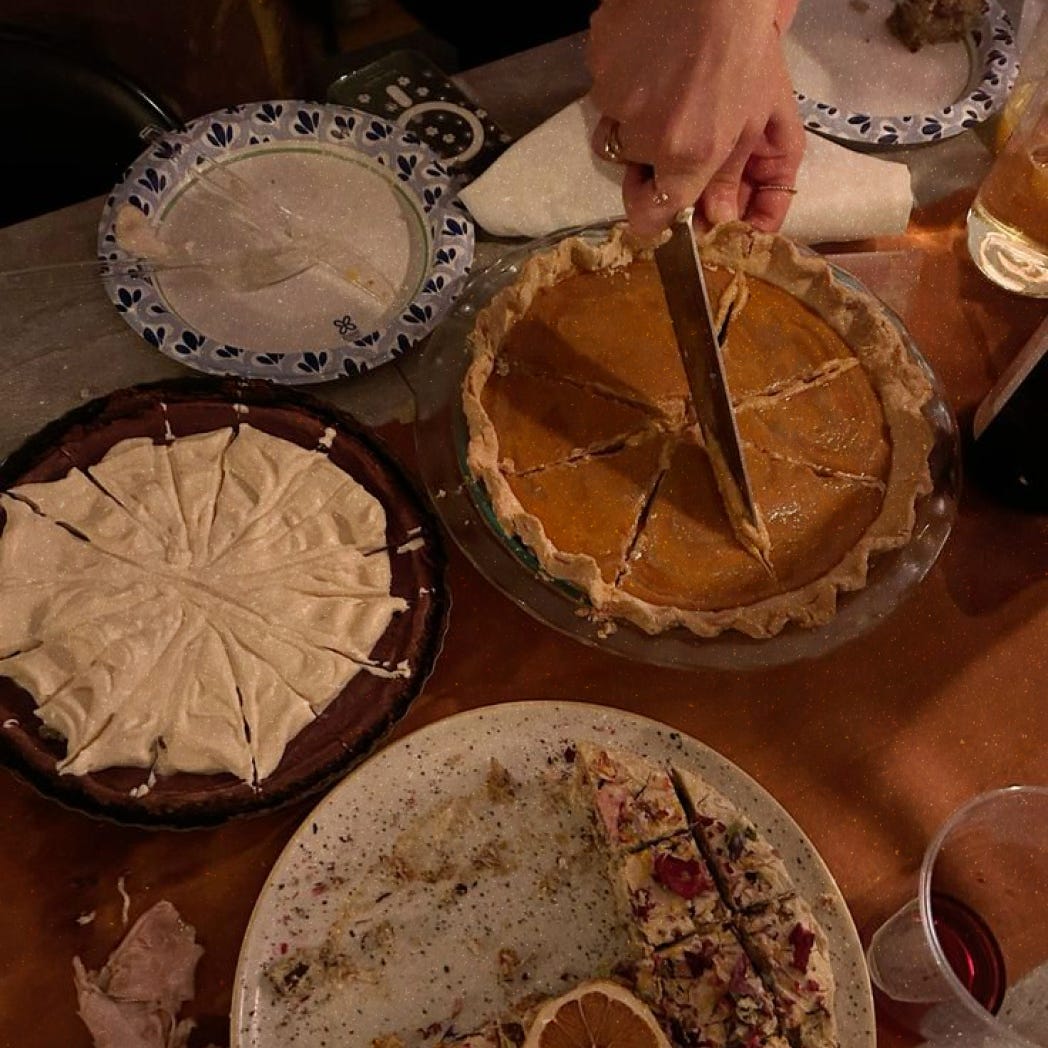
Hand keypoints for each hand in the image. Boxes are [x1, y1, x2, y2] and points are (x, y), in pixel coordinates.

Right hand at [586, 0, 805, 234]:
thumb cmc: (745, 43)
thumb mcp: (758, 115)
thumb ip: (733, 174)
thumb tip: (717, 217)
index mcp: (688, 154)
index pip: (650, 216)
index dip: (654, 214)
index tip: (662, 202)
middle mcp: (644, 137)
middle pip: (632, 170)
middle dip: (649, 157)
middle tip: (675, 122)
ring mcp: (614, 99)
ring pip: (615, 129)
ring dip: (635, 117)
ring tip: (664, 80)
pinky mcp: (597, 65)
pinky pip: (603, 89)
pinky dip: (623, 79)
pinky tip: (649, 53)